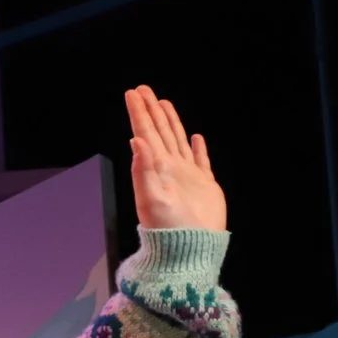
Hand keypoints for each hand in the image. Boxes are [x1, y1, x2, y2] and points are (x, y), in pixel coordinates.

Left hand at [126, 86, 223, 232]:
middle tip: (143, 89)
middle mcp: (168, 169)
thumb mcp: (150, 198)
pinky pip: (201, 161)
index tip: (133, 93)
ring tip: (164, 104)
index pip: (145, 133)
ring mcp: (187, 176)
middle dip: (151, 110)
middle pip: (159, 132)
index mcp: (155, 168)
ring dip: (170, 122)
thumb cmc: (167, 228)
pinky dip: (198, 149)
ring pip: (177, 141)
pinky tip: (194, 138)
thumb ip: (142, 170)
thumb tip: (136, 140)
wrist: (189, 249)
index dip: (139, 113)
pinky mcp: (205, 185)